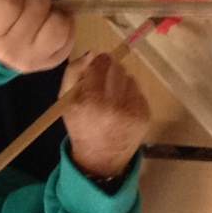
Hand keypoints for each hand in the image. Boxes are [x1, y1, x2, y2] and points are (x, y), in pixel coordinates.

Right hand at [0, 0, 71, 72]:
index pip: (10, 4)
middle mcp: (10, 52)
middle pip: (37, 9)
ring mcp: (33, 60)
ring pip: (58, 26)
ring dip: (53, 10)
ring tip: (42, 10)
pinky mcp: (53, 61)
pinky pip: (70, 36)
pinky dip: (64, 23)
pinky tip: (49, 21)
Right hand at [62, 52, 149, 181]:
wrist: (101, 159)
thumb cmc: (80, 126)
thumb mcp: (66, 101)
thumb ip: (73, 73)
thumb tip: (91, 53)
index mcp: (92, 101)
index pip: (101, 64)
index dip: (98, 62)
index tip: (96, 66)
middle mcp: (115, 105)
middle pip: (117, 68)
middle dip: (109, 71)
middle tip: (103, 82)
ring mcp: (133, 110)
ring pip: (129, 78)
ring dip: (120, 82)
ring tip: (111, 96)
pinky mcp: (145, 114)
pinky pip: (138, 91)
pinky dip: (130, 94)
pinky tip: (121, 106)